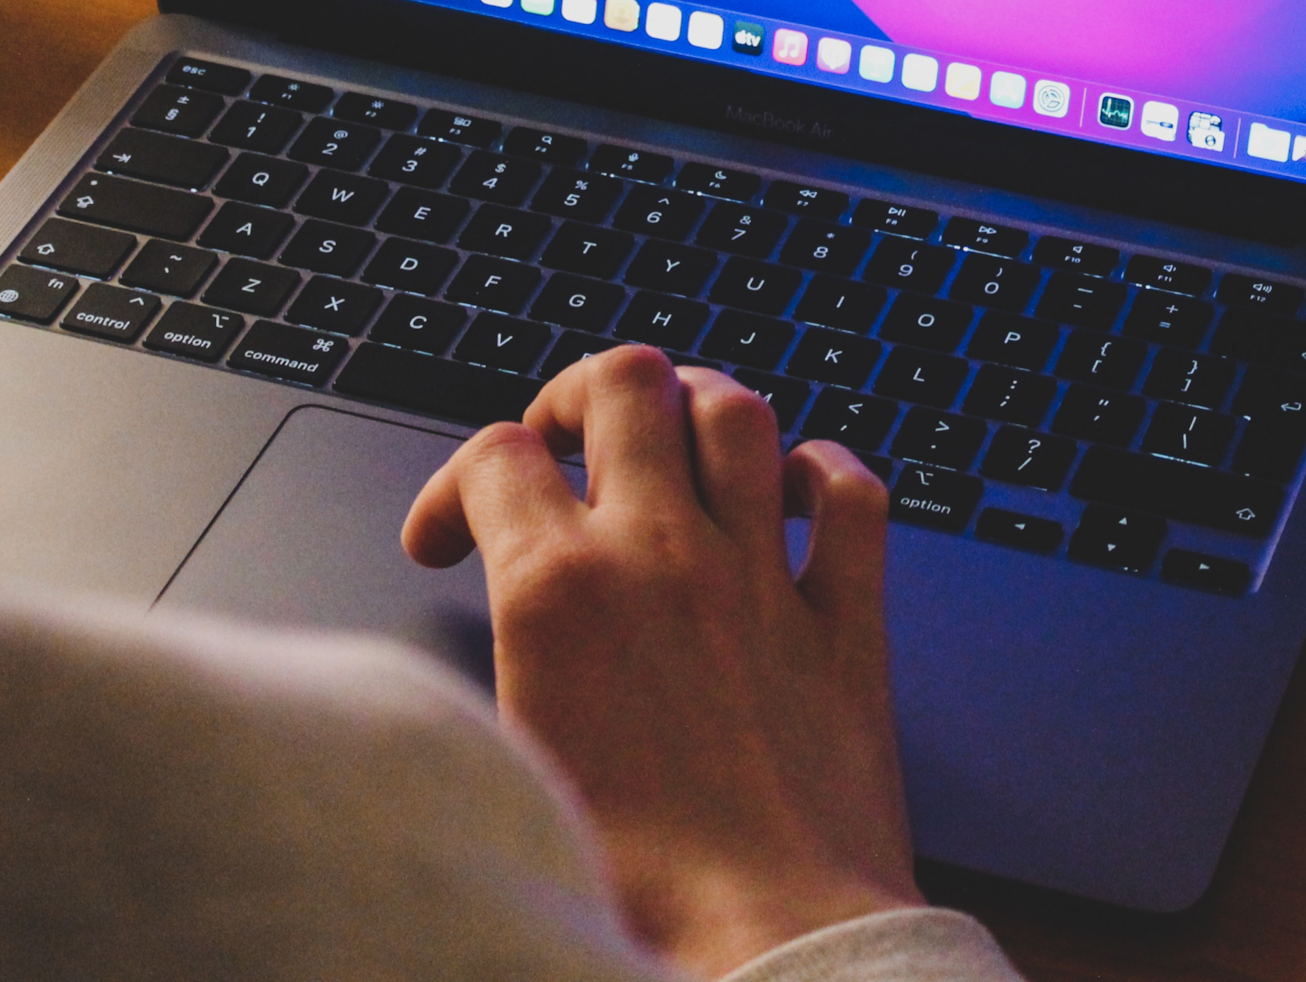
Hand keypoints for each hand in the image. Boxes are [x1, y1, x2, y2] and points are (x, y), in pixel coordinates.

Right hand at [404, 345, 922, 976]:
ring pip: (738, 409)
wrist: (762, 941)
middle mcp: (662, 557)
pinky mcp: (846, 620)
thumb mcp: (515, 756)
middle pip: (626, 379)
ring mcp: (761, 578)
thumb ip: (512, 646)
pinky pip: (852, 491)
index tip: (453, 534)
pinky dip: (824, 472)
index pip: (494, 453)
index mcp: (560, 592)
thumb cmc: (631, 888)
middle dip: (583, 394)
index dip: (455, 484)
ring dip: (699, 407)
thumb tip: (502, 597)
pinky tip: (796, 495)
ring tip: (677, 441)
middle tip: (570, 442)